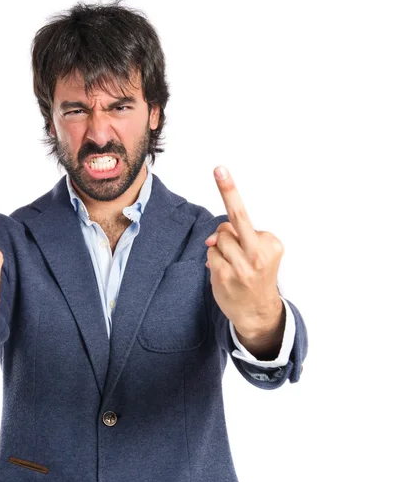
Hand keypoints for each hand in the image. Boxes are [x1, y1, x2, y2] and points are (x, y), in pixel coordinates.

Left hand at [205, 166, 283, 336]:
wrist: (258, 312)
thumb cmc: (257, 277)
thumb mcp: (259, 255)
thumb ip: (238, 238)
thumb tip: (213, 238)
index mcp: (271, 244)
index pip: (244, 217)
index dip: (230, 192)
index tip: (221, 170)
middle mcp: (259, 253)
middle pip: (236, 218)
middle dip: (228, 190)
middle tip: (219, 169)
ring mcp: (241, 265)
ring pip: (219, 238)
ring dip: (220, 248)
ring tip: (232, 263)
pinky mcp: (224, 275)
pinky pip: (211, 255)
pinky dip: (214, 260)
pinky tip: (225, 272)